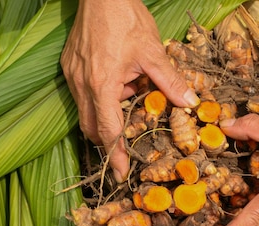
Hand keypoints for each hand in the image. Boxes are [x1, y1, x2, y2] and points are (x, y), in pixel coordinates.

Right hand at [61, 0, 198, 180]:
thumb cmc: (126, 18)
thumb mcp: (153, 52)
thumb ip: (170, 81)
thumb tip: (189, 103)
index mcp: (102, 85)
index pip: (107, 131)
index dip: (115, 155)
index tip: (121, 174)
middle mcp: (82, 85)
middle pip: (92, 127)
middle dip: (109, 139)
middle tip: (129, 143)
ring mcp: (72, 76)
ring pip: (87, 111)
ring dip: (107, 114)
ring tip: (130, 97)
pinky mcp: (69, 67)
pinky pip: (83, 94)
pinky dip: (101, 98)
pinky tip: (119, 82)